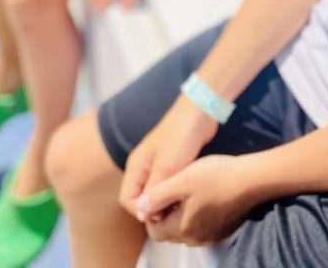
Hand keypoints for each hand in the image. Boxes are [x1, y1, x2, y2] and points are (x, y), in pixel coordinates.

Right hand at [118, 96, 217, 216]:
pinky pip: (168, 184)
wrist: (200, 111)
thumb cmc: (181, 136)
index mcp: (136, 166)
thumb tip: (143, 215)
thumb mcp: (166, 167)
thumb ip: (153, 192)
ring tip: (182, 203)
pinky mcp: (173, 162)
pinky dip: (174, 191)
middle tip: (174, 210)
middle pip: (141, 197)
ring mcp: (158, 164)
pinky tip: (187, 193)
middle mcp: (144, 166)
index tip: (162, 212)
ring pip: (156, 191)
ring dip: (166, 200)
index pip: (127, 199)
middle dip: (155, 207)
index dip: (142, 210)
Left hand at [137, 155, 256, 245]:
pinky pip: (202, 226)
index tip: (158, 192)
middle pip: (170, 231)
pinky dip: (197, 215)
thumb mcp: (181, 179)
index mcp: (182, 229)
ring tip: (187, 189)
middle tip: (171, 188)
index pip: (154, 230)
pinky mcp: (224, 230)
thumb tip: (138, 207)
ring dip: (181, 214)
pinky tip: (204, 195)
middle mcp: (196, 239)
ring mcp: (212, 236)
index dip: (151, 212)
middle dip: (165, 214)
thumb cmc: (215, 176)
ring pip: (186, 229)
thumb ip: (157, 195)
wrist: (252, 179)